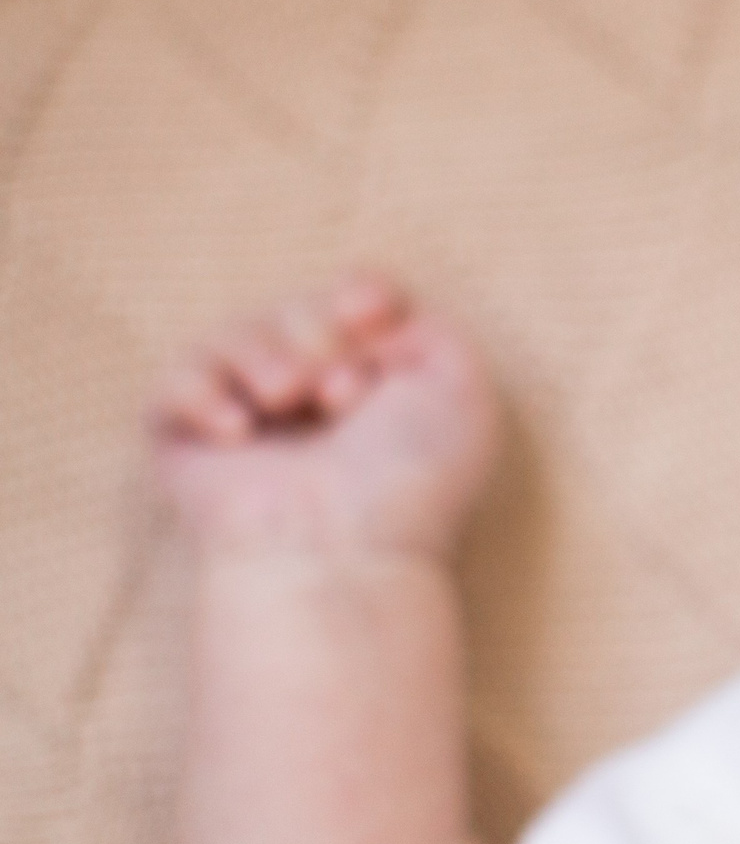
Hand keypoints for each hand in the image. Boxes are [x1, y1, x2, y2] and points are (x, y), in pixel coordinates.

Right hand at [150, 273, 500, 561]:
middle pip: (297, 308)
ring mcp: (249, 419)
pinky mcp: (188, 444)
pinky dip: (203, 393)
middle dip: (319, 333)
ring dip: (267, 357)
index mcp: (377, 386)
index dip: (360, 296)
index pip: (352, 300)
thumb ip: (427, 322)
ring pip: (236, 334)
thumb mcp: (462, 386)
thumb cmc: (413, 476)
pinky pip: (173, 381)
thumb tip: (357, 308)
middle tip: (342, 393)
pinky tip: (239, 431)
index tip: (369, 317)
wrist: (346, 548)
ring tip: (288, 401)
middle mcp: (314, 400)